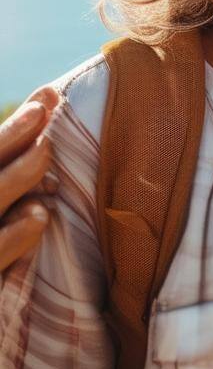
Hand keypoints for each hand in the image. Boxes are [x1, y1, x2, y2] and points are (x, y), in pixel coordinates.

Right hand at [0, 87, 58, 275]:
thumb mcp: (12, 228)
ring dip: (13, 180)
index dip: (13, 128)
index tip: (50, 95)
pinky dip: (10, 240)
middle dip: (8, 139)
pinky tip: (39, 217)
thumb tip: (50, 139)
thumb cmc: (5, 273)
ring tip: (47, 154)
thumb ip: (22, 190)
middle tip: (45, 107)